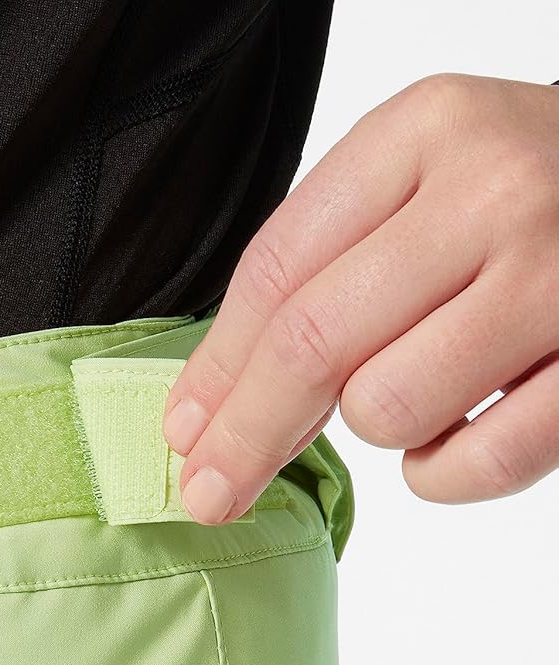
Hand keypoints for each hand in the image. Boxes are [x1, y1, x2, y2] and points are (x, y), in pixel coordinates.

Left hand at [162, 73, 558, 523]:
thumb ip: (331, 263)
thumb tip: (214, 406)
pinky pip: (478, 462)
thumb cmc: (535, 191)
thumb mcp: (430, 176)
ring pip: (386, 408)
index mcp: (428, 129)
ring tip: (417, 394)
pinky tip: (449, 442)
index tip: (184, 432)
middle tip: (210, 493)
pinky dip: (442, 475)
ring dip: (377, 429)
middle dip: (245, 436)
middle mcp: (492, 192)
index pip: (279, 268)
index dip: (216, 367)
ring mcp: (554, 278)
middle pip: (312, 345)